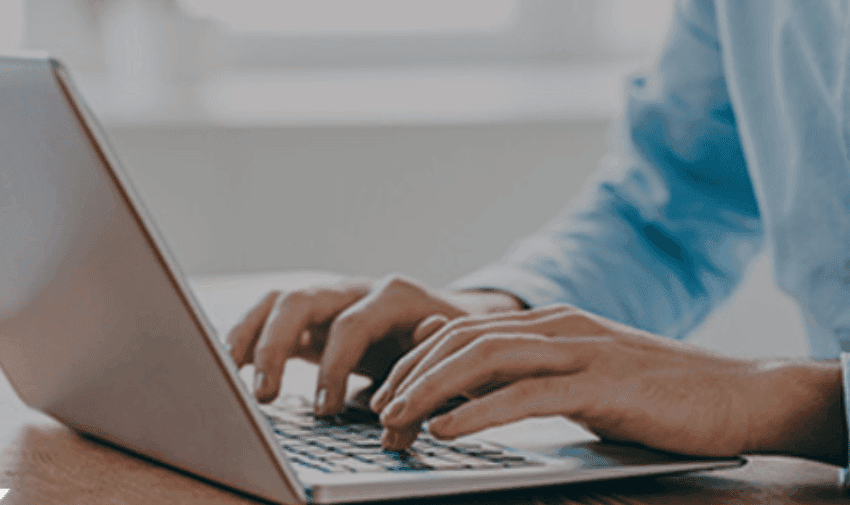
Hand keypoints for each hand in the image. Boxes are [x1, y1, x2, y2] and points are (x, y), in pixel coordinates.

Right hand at [225, 274, 523, 415]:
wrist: (454, 320)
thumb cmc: (451, 342)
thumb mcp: (451, 353)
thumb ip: (433, 364)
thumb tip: (414, 382)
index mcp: (394, 296)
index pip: (351, 325)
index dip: (334, 368)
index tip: (325, 410)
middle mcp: (357, 289)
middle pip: (301, 300)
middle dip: (276, 346)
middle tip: (265, 395)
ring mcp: (333, 298)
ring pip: (278, 300)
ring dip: (251, 334)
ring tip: (230, 373)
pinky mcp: (316, 315)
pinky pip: (272, 315)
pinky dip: (248, 335)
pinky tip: (230, 363)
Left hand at [372, 305, 845, 465]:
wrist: (738, 393)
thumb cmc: (656, 394)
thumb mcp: (580, 377)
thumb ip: (526, 369)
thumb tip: (465, 370)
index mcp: (550, 324)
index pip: (463, 331)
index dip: (417, 360)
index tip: (387, 394)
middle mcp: (558, 327)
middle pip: (463, 340)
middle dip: (412, 374)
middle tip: (379, 412)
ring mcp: (581, 350)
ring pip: (486, 359)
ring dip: (432, 390)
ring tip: (397, 420)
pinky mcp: (603, 384)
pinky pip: (527, 395)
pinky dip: (479, 412)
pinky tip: (448, 430)